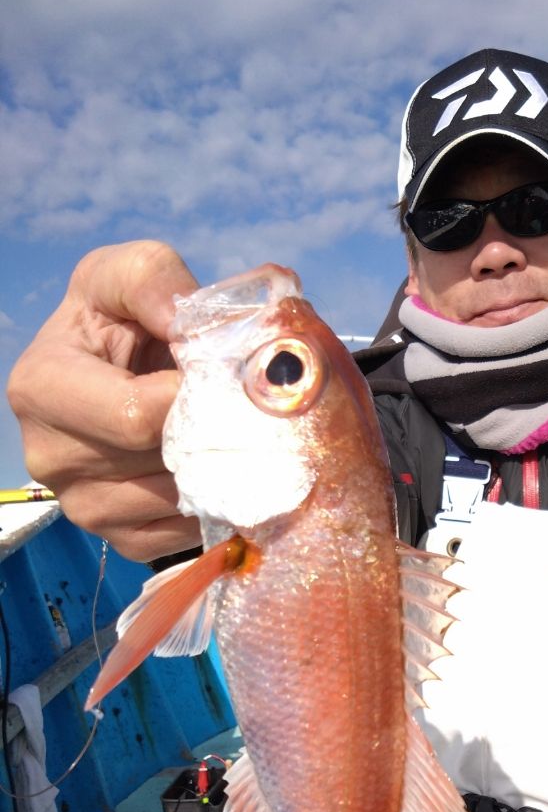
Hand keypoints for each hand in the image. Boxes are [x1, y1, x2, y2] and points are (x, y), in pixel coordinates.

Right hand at [7, 241, 199, 559]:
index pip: (136, 416)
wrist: (125, 366)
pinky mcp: (119, 538)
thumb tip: (185, 324)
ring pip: (177, 502)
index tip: (220, 373)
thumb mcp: (131, 273)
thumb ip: (155, 281)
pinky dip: (212, 506)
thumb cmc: (124, 317)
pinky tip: (216, 469)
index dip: (194, 396)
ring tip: (225, 432)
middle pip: (161, 462)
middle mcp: (51, 457)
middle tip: (241, 406)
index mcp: (43, 388)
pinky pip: (180, 535)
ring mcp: (82, 506)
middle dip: (212, 432)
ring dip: (217, 470)